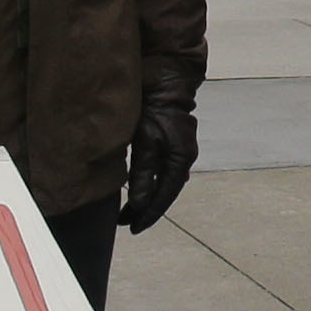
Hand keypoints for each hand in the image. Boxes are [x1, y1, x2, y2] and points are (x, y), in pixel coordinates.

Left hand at [121, 79, 200, 233]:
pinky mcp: (172, 142)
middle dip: (146, 209)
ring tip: (129, 209)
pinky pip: (161, 170)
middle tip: (126, 222)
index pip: (164, 197)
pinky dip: (149, 182)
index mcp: (179, 161)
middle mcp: (183, 159)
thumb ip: (142, 174)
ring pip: (163, 182)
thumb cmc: (155, 110)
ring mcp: (180, 150)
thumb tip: (140, 203)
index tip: (133, 229)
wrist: (165, 82)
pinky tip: (139, 185)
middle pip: (165, 192)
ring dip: (148, 196)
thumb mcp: (145, 144)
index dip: (148, 215)